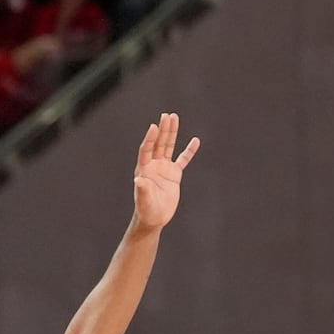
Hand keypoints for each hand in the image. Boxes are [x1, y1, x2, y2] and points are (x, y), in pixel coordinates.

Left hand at [132, 112, 199, 229]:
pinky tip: (195, 140)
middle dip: (163, 130)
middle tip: (167, 115)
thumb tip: (138, 180)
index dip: (150, 138)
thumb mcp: (143, 201)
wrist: (154, 218)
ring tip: (174, 117)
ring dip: (171, 133)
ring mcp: (164, 168)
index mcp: (144, 169)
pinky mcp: (174, 174)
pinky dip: (189, 151)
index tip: (154, 126)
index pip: (147, 150)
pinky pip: (183, 160)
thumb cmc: (146, 211)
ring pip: (169, 146)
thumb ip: (142, 190)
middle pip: (159, 143)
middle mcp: (153, 165)